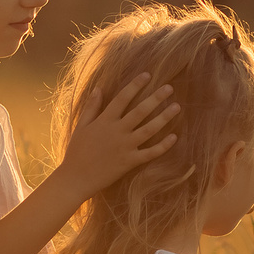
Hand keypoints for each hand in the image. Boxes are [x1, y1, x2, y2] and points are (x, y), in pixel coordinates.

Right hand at [56, 72, 180, 195]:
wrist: (76, 178)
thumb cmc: (76, 152)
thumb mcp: (81, 126)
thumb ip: (91, 107)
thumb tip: (99, 88)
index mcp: (105, 121)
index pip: (122, 98)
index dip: (135, 85)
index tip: (147, 75)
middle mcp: (117, 131)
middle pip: (140, 111)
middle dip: (156, 98)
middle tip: (170, 88)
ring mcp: (125, 147)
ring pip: (149, 129)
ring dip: (164, 117)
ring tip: (177, 107)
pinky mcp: (130, 162)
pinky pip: (150, 153)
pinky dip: (163, 146)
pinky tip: (174, 137)